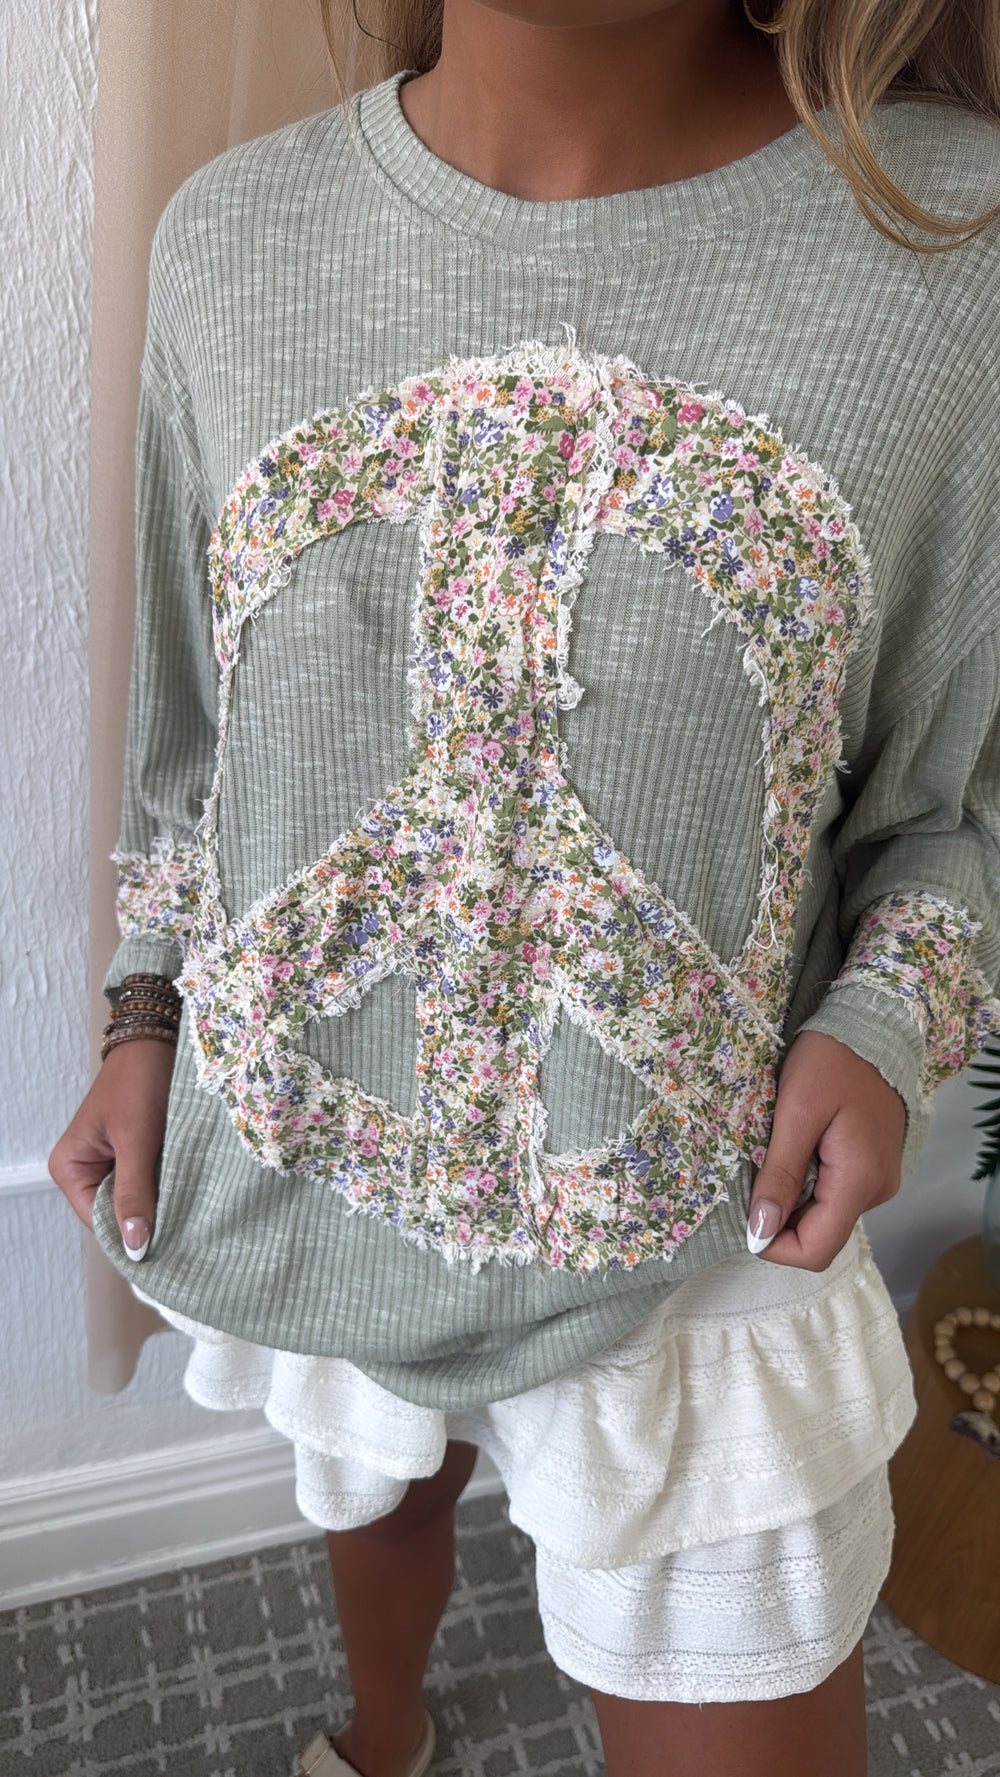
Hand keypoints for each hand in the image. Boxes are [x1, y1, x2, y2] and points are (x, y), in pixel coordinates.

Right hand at [48, 1040, 174, 1260]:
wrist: (159, 1040)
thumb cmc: (139, 1081)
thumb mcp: (137, 1139)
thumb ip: (134, 1192)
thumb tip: (134, 1245)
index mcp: (70, 1168)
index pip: (99, 1224)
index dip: (130, 1237)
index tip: (168, 1250)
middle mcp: (85, 1170)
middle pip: (117, 1214)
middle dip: (148, 1220)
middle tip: (187, 1231)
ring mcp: (111, 1163)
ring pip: (137, 1200)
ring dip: (161, 1202)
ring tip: (190, 1210)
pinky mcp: (135, 1154)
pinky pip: (150, 1183)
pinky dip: (167, 1186)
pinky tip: (189, 1191)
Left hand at [746, 1030, 905, 1270]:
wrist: (876, 1027)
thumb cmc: (832, 1060)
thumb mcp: (795, 1112)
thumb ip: (779, 1174)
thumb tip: (760, 1231)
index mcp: (859, 1180)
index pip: (816, 1250)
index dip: (775, 1246)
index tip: (745, 1219)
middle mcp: (876, 1190)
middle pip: (821, 1236)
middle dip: (780, 1221)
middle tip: (753, 1179)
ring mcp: (879, 1180)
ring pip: (826, 1216)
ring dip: (792, 1201)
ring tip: (774, 1158)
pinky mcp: (873, 1167)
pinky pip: (835, 1195)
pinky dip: (807, 1186)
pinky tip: (794, 1152)